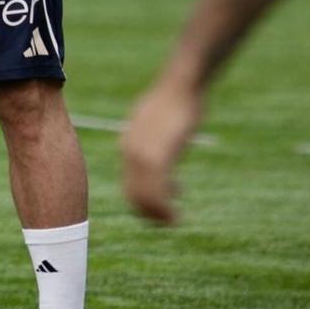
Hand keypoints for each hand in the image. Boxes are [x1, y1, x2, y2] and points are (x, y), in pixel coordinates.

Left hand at [119, 77, 203, 225]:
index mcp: (128, 145)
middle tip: (168, 220)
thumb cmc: (174, 102)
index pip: (128, 183)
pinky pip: (158, 192)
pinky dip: (166, 210)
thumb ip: (154, 141)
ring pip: (145, 198)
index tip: (164, 204)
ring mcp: (143, 155)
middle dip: (149, 212)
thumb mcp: (157, 124)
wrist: (181, 86)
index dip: (144, 200)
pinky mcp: (159, 157)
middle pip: (133, 194)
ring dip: (159, 215)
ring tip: (174, 222)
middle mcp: (131, 152)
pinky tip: (177, 216)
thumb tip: (158, 154)